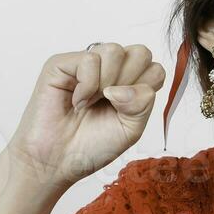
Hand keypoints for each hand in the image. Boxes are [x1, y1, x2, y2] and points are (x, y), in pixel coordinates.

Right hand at [7, 42, 165, 190]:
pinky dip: (87, 86)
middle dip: (130, 83)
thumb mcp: (131, 129)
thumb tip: (123, 87)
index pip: (155, 68)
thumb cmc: (91, 146)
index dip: (146, 89)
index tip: (127, 110)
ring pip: (115, 51)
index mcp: (129, 83)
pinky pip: (89, 59)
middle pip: (140, 53)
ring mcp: (86, 64)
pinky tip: (76, 101)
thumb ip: (142, 103)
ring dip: (107, 83)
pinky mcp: (61, 64)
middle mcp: (109, 69)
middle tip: (110, 104)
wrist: (58, 162)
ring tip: (91, 102)